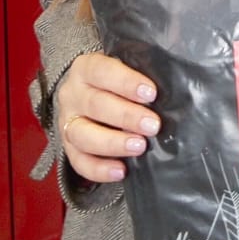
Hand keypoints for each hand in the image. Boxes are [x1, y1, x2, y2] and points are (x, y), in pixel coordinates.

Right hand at [57, 53, 160, 183]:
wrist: (87, 94)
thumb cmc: (114, 81)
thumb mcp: (123, 68)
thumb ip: (140, 73)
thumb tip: (171, 85)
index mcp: (85, 68)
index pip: (102, 71)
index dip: (126, 82)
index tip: (151, 93)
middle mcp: (72, 95)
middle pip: (95, 105)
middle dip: (127, 116)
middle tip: (152, 125)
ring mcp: (67, 123)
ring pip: (83, 135)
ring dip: (113, 142)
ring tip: (139, 146)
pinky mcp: (68, 148)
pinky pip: (79, 162)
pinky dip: (99, 169)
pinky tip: (121, 171)